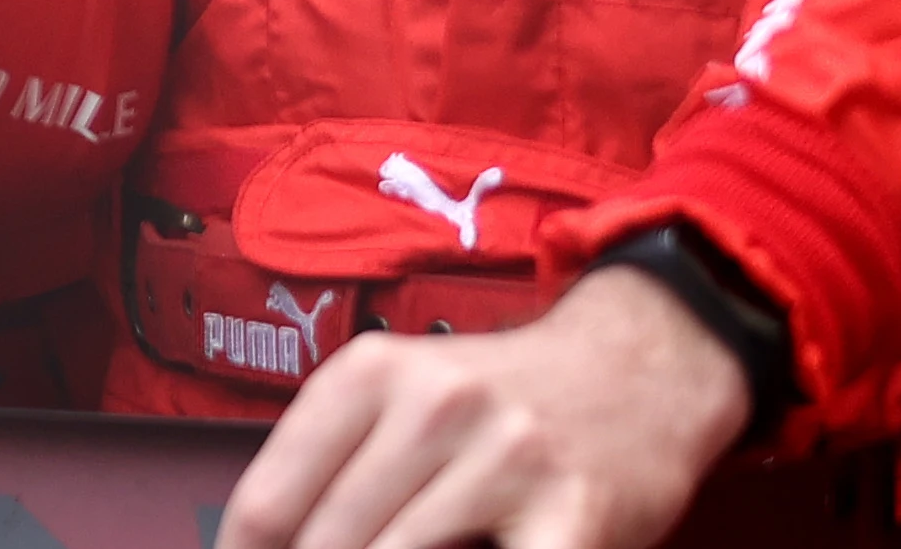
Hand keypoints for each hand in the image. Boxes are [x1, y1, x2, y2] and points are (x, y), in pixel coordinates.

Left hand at [220, 266, 749, 548]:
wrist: (639, 369)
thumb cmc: (499, 401)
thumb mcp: (400, 393)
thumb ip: (333, 462)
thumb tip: (261, 545)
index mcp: (370, 373)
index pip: (269, 502)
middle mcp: (434, 406)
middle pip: (328, 545)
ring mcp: (506, 460)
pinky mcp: (573, 516)